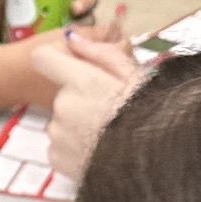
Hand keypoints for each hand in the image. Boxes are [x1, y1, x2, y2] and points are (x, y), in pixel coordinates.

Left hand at [40, 19, 147, 183]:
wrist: (156, 162)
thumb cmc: (151, 115)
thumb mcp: (135, 77)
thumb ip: (101, 55)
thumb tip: (72, 39)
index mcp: (83, 82)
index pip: (44, 58)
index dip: (55, 61)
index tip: (70, 68)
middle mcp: (65, 106)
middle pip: (63, 94)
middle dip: (81, 100)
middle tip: (110, 113)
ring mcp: (58, 135)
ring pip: (61, 122)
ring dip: (77, 126)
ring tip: (106, 136)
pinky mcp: (57, 159)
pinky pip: (59, 147)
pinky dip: (73, 149)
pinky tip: (97, 152)